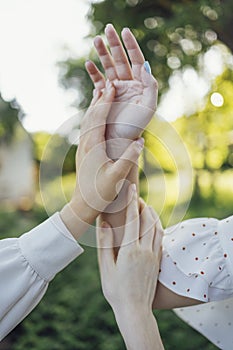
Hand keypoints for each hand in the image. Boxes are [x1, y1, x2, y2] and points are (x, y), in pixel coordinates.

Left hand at [60, 84, 143, 238]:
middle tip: (109, 83)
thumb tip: (140, 141)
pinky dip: (93, 117)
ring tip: (103, 93)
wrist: (83, 204)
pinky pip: (88, 128)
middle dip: (101, 98)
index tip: (112, 86)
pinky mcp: (84, 152)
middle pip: (91, 114)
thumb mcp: (116, 177)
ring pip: (88, 121)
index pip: (99, 117)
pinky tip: (98, 116)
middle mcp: (85, 143)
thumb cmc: (100, 193)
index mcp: (93, 146)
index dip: (106, 100)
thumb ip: (128, 159)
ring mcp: (83, 147)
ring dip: (96, 105)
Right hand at [85, 24, 157, 157]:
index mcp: (140, 84)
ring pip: (108, 67)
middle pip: (121, 59)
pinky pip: (98, 81)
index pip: (137, 60)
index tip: (125, 31)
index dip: (131, 45)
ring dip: (102, 54)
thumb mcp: (149, 106)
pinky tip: (88, 63)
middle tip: (107, 28)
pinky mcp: (104, 96)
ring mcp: (115, 89)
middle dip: (114, 44)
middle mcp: (128, 84)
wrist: (120, 139)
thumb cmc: (137, 125)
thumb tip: (146, 66)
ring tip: (95, 40)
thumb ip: (151, 86)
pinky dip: (93, 72)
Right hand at [97, 183, 162, 311]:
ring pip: (157, 227)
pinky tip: (153, 225)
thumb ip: (105, 243)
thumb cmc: (116, 290)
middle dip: (143, 205)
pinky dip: (157, 226)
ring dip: (152, 214)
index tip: (132, 188)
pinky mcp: (157, 261)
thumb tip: (103, 222)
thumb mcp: (106, 267)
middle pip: (148, 220)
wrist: (135, 311)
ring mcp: (153, 255)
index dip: (132, 202)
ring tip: (145, 207)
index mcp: (130, 250)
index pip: (133, 219)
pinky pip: (160, 237)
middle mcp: (145, 250)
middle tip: (136, 196)